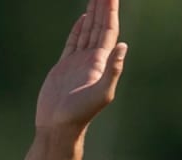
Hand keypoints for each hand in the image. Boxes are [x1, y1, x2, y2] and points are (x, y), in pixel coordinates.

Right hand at [35, 0, 126, 131]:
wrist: (58, 126)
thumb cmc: (80, 113)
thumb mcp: (101, 92)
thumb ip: (113, 69)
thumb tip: (123, 46)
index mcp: (102, 62)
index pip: (109, 30)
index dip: (111, 12)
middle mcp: (92, 59)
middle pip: (100, 26)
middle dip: (103, 7)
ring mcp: (78, 62)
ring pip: (88, 31)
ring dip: (93, 13)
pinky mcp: (64, 66)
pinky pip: (73, 42)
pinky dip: (79, 28)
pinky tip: (83, 19)